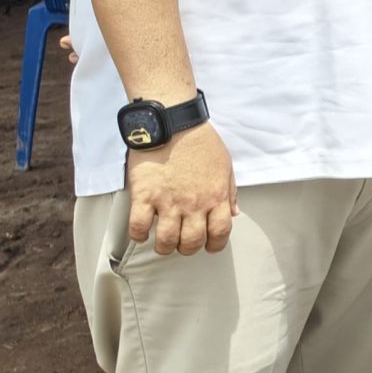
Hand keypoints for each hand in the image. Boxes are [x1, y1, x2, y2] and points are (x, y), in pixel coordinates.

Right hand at [127, 122, 236, 255]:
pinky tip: (141, 232)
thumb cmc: (201, 142)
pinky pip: (138, 226)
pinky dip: (138, 235)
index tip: (209, 246)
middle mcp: (193, 204)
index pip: (220, 233)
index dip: (215, 245)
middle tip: (182, 244)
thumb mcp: (225, 165)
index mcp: (216, 197)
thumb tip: (233, 213)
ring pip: (166, 240)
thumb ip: (229, 192)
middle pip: (192, 242)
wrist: (173, 123)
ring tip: (162, 243)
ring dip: (164, 247)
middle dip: (187, 249)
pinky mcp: (144, 195)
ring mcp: (167, 201)